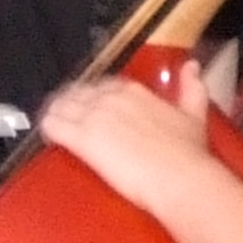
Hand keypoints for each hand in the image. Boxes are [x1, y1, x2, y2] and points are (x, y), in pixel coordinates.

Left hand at [42, 62, 210, 198]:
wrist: (178, 176)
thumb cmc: (187, 150)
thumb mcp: (194, 113)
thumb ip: (192, 87)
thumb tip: (192, 66)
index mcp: (133, 90)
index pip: (102, 85)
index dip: (92, 96)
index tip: (90, 106)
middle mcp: (110, 97)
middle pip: (77, 93)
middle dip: (69, 103)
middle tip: (66, 117)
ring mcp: (94, 116)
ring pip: (60, 106)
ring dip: (55, 114)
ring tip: (53, 125)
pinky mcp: (82, 139)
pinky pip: (53, 125)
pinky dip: (48, 129)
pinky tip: (48, 137)